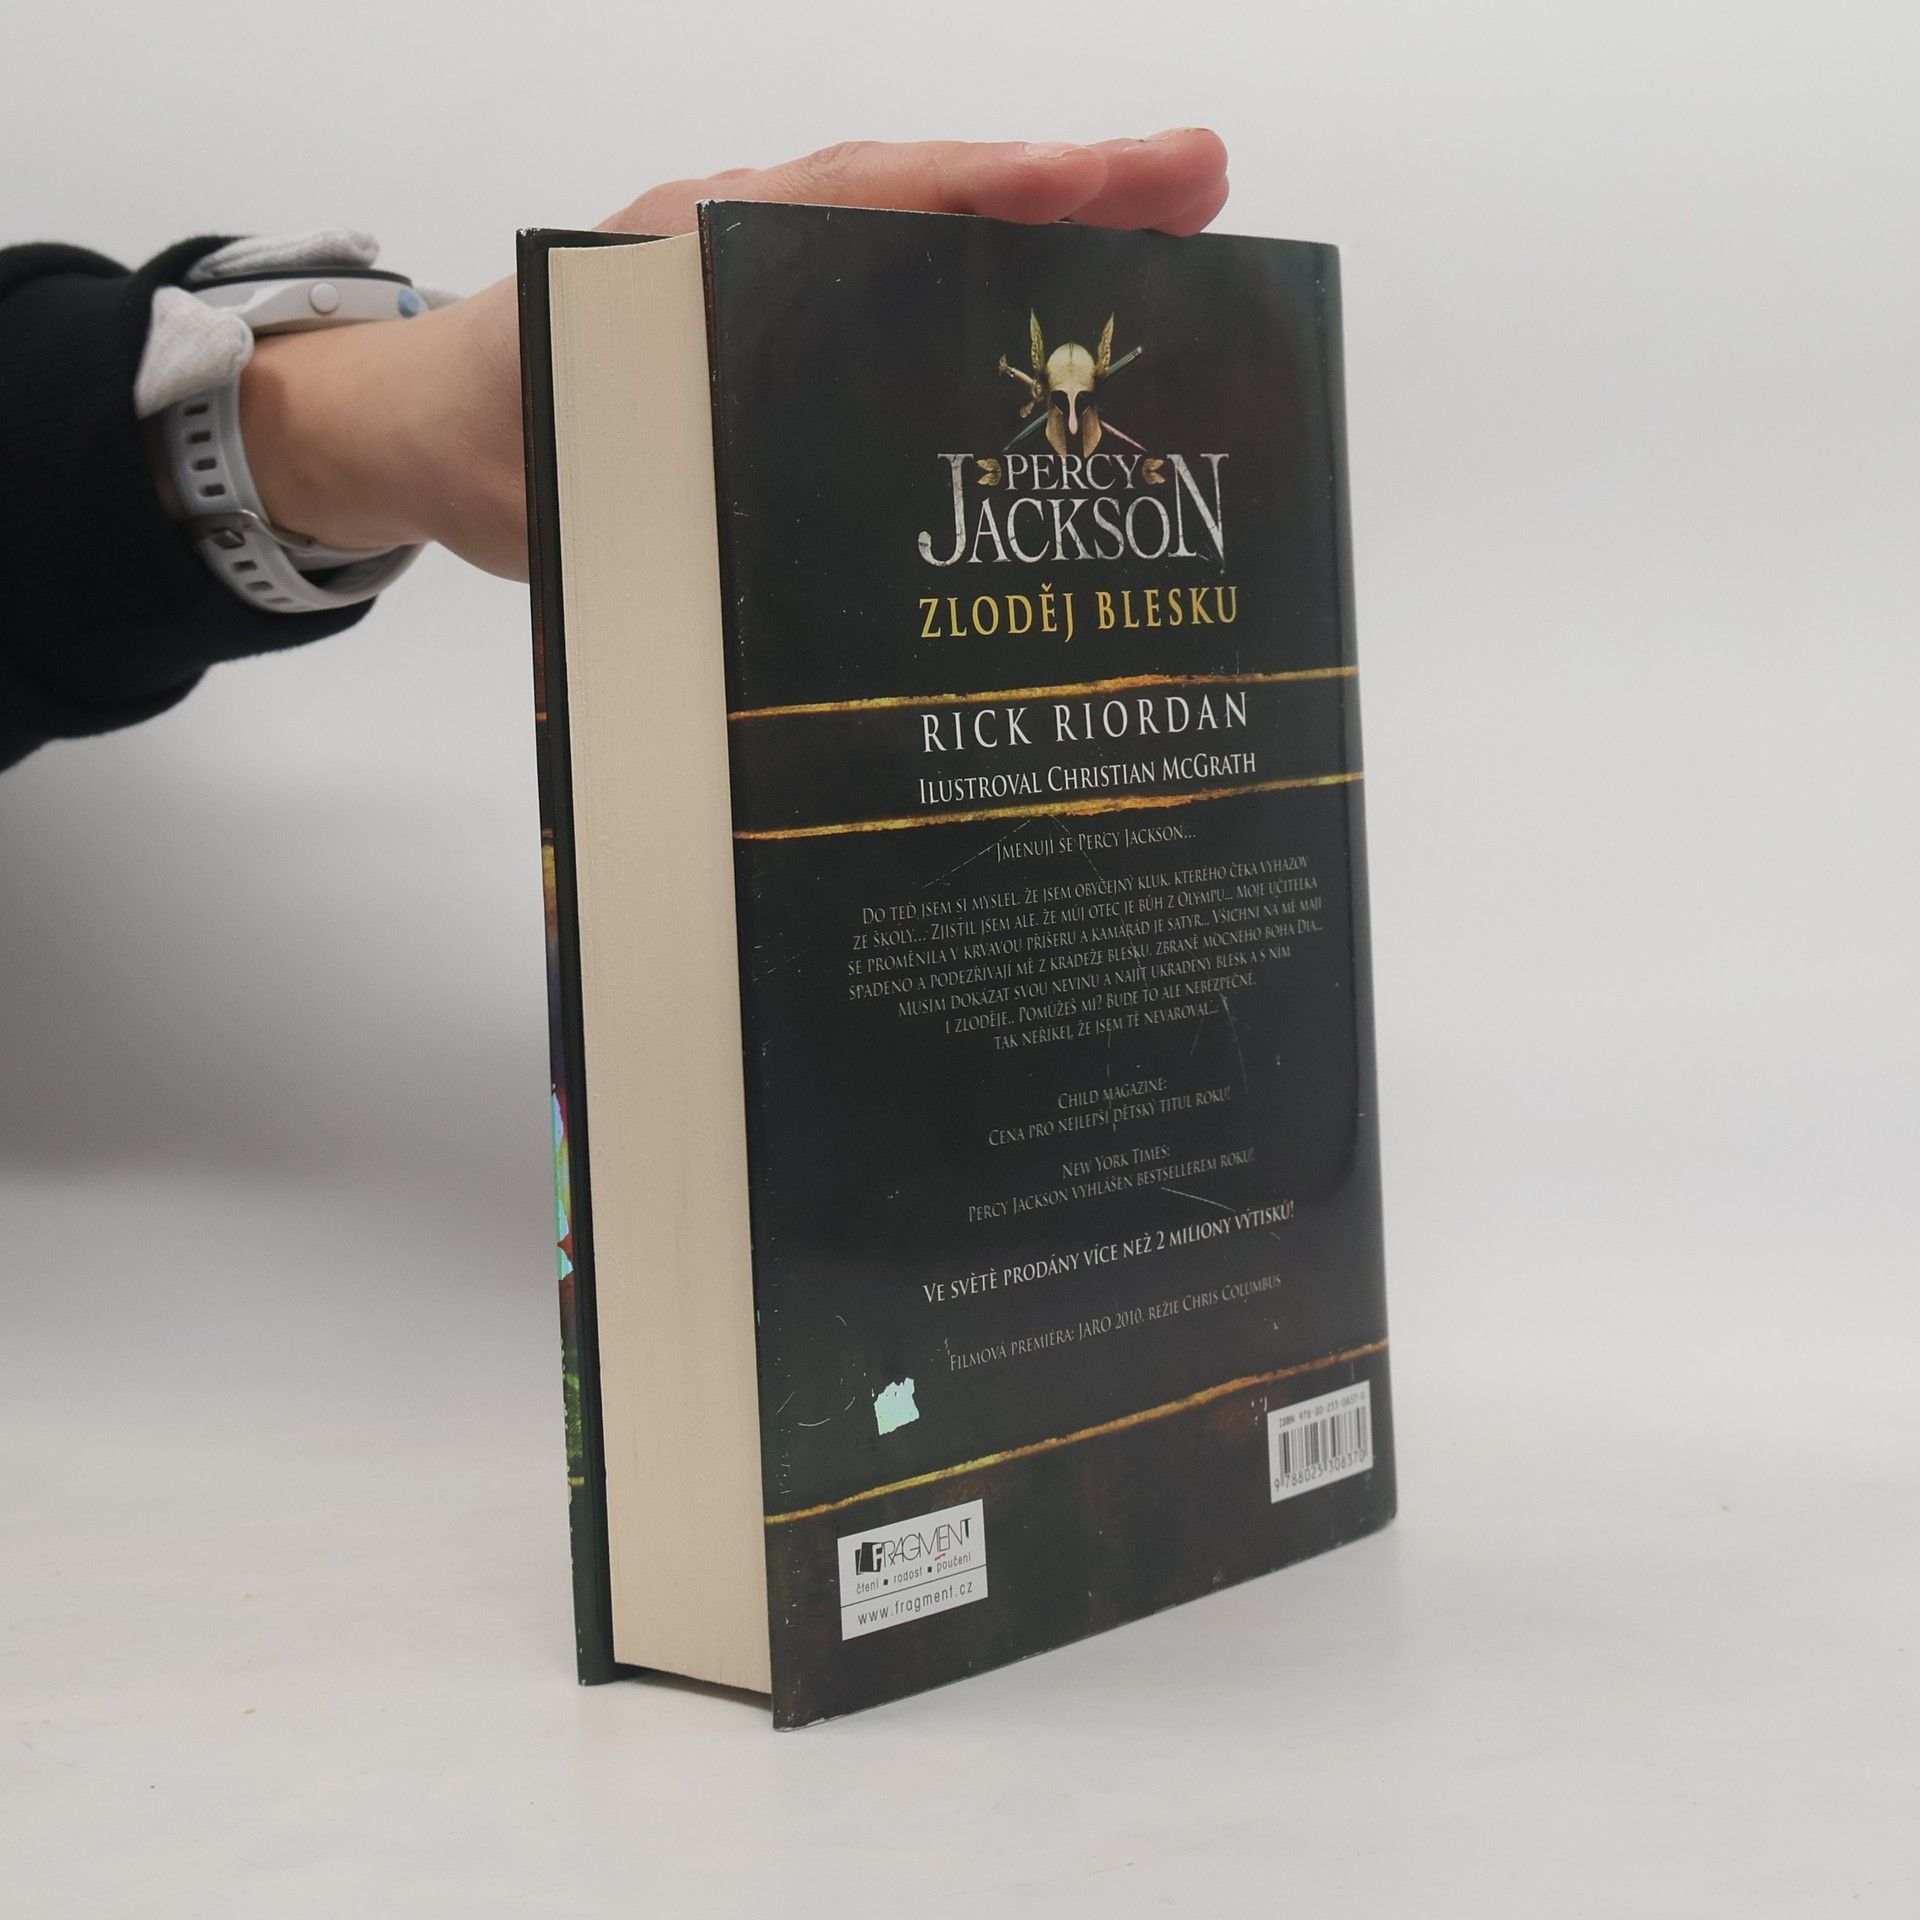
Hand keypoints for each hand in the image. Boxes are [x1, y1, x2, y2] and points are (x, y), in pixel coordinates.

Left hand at [237, 132, 1229, 582]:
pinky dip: (996, 338)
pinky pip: (911, 342)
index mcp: (726, 242)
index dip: (995, 189)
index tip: (1110, 180)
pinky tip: (1078, 369)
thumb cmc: (506, 409)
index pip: (879, 194)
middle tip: (1206, 188)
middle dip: (1077, 197)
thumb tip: (756, 479)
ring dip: (1059, 262)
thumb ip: (654, 410)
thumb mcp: (574, 410)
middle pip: (944, 213)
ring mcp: (801, 314)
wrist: (450, 440)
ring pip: (944, 271)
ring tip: (1184, 255)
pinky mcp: (804, 375)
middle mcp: (782, 262)